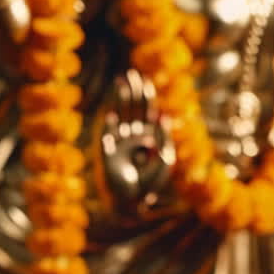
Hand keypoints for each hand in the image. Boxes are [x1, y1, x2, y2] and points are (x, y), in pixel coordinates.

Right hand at [99, 70, 175, 214]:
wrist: (132, 200)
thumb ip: (165, 138)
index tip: (146, 81)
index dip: (146, 96)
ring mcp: (119, 142)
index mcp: (147, 135)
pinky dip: (110, 127)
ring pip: (120, 115)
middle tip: (132, 74)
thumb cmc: (150, 182)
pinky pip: (108, 136)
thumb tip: (162, 116)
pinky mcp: (108, 153)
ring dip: (121, 100)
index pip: (146, 110)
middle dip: (133, 91)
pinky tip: (112, 117)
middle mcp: (132, 135)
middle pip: (132, 108)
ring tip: (121, 83)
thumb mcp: (166, 159)